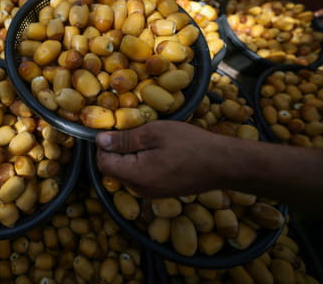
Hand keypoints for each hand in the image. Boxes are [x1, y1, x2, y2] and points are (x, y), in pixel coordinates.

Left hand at [96, 120, 228, 196]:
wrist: (223, 164)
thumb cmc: (190, 144)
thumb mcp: (154, 133)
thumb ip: (124, 139)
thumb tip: (99, 141)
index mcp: (136, 176)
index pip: (103, 163)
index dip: (103, 145)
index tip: (114, 129)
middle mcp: (139, 189)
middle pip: (113, 169)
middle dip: (117, 150)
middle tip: (134, 131)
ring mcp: (150, 193)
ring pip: (126, 172)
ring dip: (130, 155)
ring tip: (148, 139)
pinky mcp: (160, 191)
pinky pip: (140, 176)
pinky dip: (141, 162)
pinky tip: (157, 150)